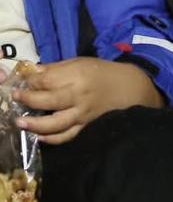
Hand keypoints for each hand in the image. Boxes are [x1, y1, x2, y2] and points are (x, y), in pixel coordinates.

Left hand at [16, 58, 163, 144]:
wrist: (129, 88)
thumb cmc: (102, 72)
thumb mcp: (81, 62)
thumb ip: (57, 68)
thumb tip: (32, 72)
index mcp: (78, 75)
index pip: (48, 80)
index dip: (30, 82)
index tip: (19, 83)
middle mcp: (79, 95)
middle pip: (48, 100)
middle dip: (28, 100)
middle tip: (14, 98)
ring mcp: (82, 114)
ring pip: (55, 123)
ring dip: (35, 124)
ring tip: (20, 123)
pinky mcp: (86, 127)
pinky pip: (67, 136)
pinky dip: (51, 139)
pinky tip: (39, 136)